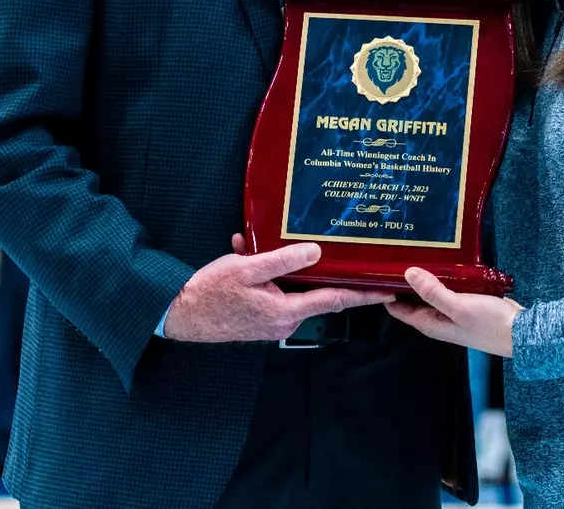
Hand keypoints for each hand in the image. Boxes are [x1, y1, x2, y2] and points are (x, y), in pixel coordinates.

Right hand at [161, 236, 393, 342]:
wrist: (176, 314)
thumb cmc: (209, 293)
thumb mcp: (247, 268)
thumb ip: (284, 260)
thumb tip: (316, 253)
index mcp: (286, 311)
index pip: (334, 300)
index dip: (362, 295)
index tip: (386, 291)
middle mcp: (283, 321)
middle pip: (315, 292)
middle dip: (322, 270)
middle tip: (342, 252)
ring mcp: (270, 321)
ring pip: (290, 288)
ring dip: (284, 266)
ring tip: (265, 243)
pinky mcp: (257, 317)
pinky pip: (272, 290)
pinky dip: (265, 272)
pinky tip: (246, 251)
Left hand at [386, 267, 520, 356]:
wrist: (521, 332)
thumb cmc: (489, 323)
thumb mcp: (459, 306)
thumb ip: (433, 292)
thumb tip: (409, 274)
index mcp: (430, 323)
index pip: (398, 309)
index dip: (386, 292)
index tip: (377, 272)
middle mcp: (437, 319)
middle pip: (412, 300)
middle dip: (403, 282)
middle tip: (395, 256)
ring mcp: (451, 312)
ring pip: (429, 293)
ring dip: (423, 278)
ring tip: (415, 254)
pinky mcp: (464, 304)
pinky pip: (445, 290)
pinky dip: (441, 279)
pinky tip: (442, 263)